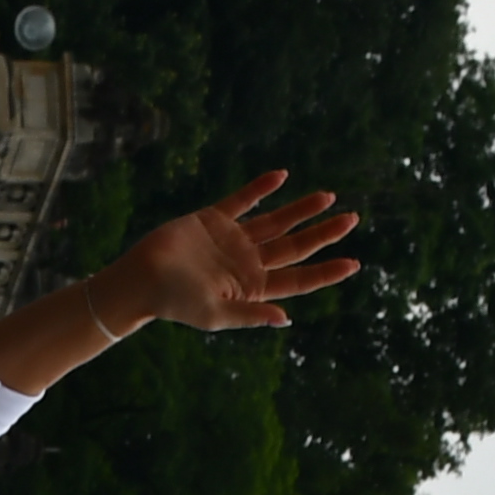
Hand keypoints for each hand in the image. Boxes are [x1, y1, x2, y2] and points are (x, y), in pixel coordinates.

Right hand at [110, 168, 360, 333]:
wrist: (141, 278)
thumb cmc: (175, 302)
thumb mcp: (215, 315)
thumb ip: (251, 314)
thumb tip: (286, 318)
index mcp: (253, 287)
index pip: (298, 278)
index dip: (326, 271)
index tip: (353, 263)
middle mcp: (248, 262)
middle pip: (295, 246)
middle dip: (324, 233)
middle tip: (352, 219)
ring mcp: (233, 239)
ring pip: (276, 221)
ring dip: (301, 209)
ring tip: (328, 197)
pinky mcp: (214, 219)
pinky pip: (244, 200)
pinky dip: (262, 188)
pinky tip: (282, 177)